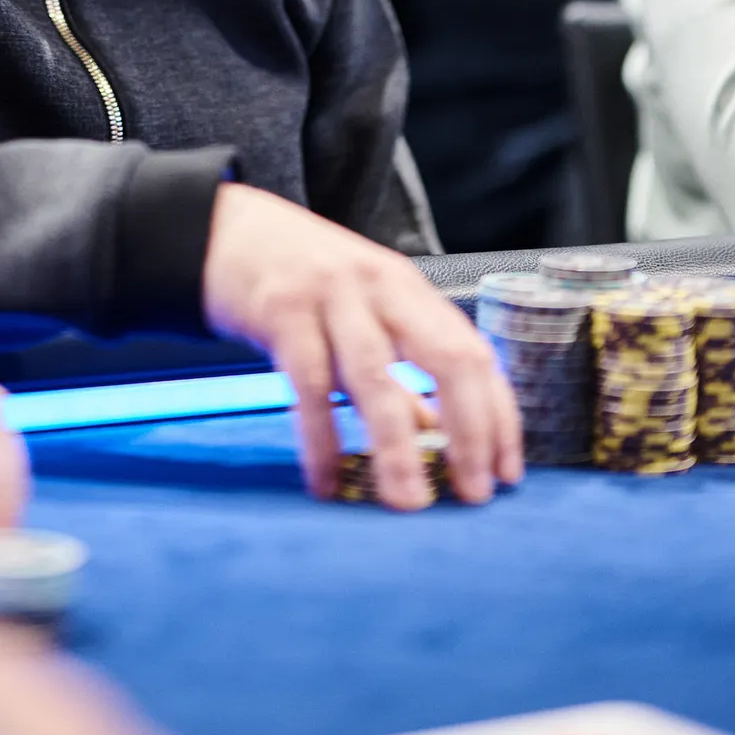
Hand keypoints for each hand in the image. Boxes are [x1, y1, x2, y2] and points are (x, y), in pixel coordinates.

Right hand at [201, 182, 521, 508]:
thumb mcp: (362, 314)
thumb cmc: (303, 279)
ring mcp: (332, 295)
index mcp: (409, 290)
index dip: (497, 417)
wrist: (227, 230)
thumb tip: (438, 438)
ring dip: (398, 446)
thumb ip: (398, 373)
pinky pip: (309, 384)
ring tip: (409, 503)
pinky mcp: (281, 310)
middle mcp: (381, 288)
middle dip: (470, 430)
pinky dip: (321, 440)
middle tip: (474, 494)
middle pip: (446, 357)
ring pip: (377, 377)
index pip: (474, 353)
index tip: (506, 475)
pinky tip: (326, 483)